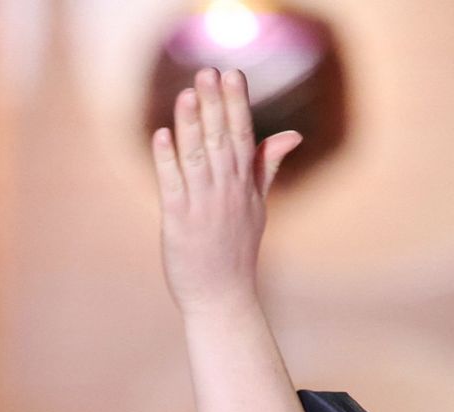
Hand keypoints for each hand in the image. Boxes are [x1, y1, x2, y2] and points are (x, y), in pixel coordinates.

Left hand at [150, 67, 302, 313]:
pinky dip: (166, 160)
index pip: (243, 136)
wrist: (223, 297)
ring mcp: (203, 206)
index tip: (232, 73)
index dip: (236, 103)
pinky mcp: (179, 222)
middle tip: (208, 71)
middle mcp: (227, 191)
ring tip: (186, 94)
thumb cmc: (236, 250)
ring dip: (191, 125)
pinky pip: (173, 185)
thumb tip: (292, 134)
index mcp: (245, 185)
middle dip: (215, 104)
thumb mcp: (258, 206)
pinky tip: (161, 135)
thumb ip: (268, 166)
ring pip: (197, 158)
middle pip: (221, 140)